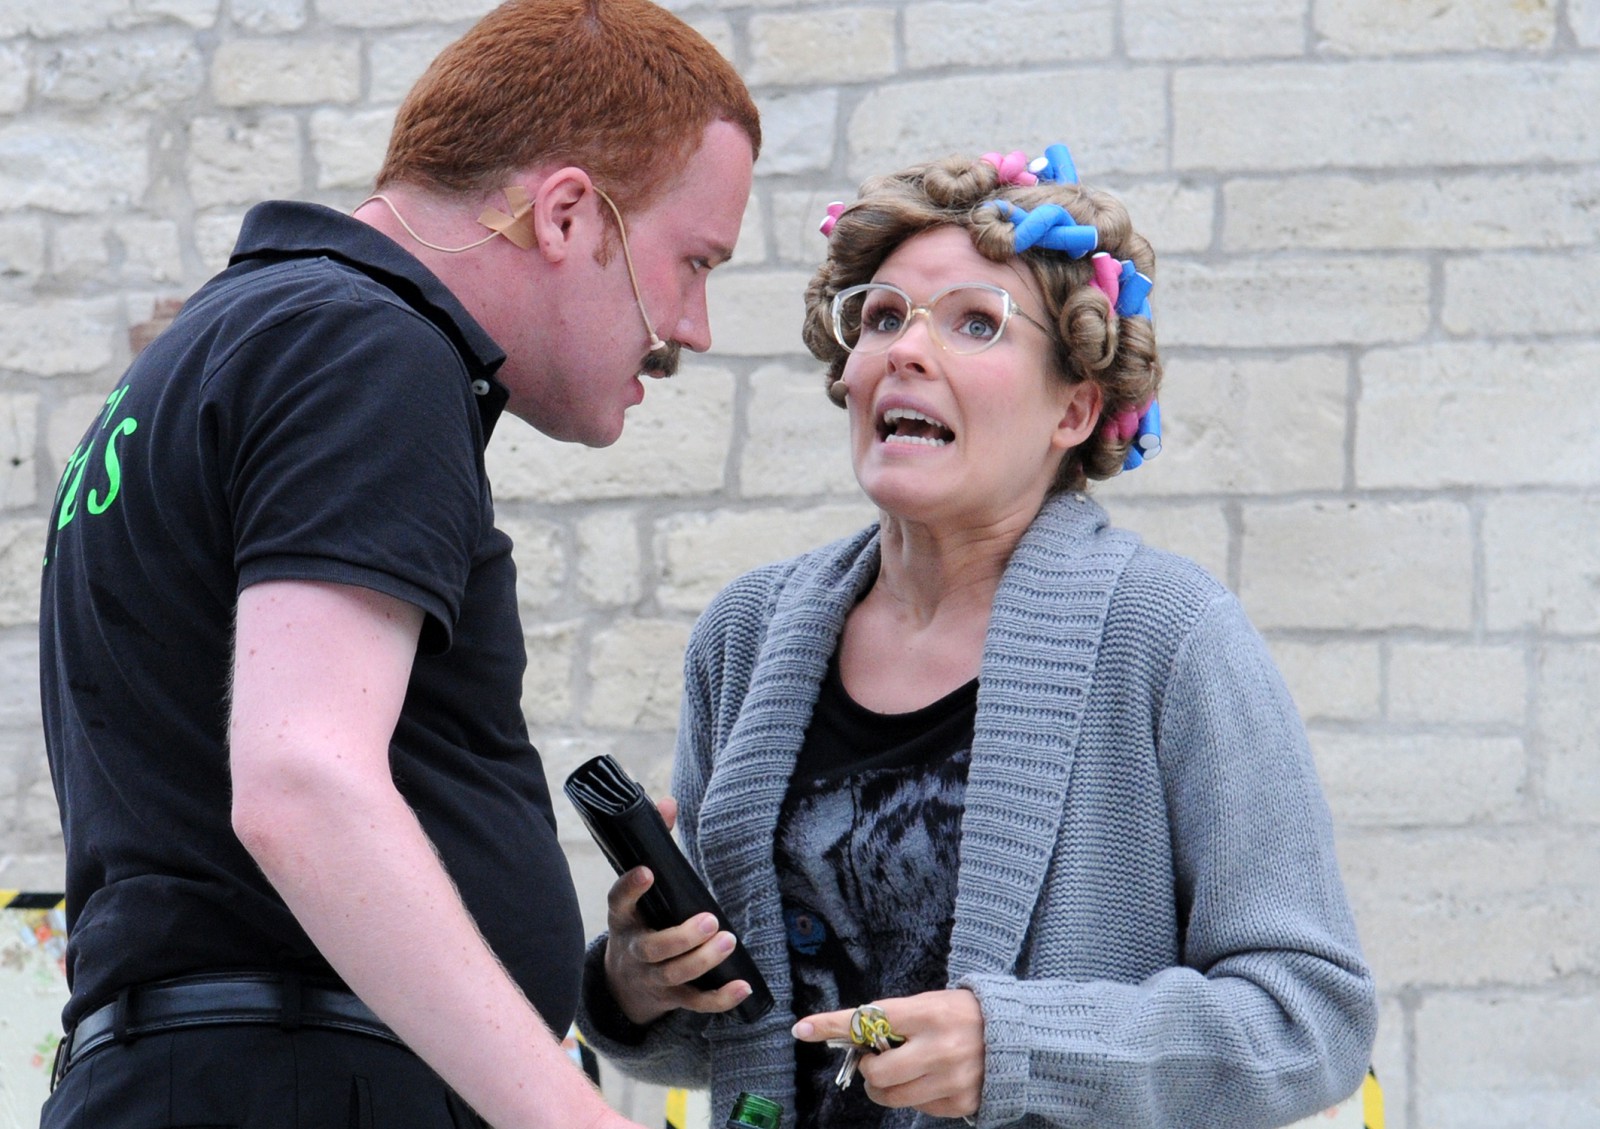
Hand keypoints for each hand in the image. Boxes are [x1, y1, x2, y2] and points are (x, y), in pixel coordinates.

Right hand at [600, 797, 752, 1025]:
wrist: (624, 981)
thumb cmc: (643, 919)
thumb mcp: (640, 888)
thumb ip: (656, 843)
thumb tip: (668, 802)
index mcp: (624, 919)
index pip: (619, 902)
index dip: (630, 888)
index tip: (647, 871)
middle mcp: (635, 950)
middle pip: (654, 948)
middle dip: (681, 937)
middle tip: (711, 920)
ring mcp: (653, 977)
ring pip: (675, 974)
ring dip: (703, 961)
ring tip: (729, 941)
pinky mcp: (672, 997)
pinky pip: (695, 1002)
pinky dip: (719, 999)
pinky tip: (742, 987)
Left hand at [792, 989, 984, 1121]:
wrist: (1016, 1036)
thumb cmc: (962, 1015)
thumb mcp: (929, 1003)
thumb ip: (893, 1020)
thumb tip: (849, 1035)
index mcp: (928, 1013)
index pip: (869, 1019)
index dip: (833, 1025)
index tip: (803, 1028)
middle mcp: (940, 1048)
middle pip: (878, 1073)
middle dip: (868, 1071)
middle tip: (876, 1061)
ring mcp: (952, 1079)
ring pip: (894, 1097)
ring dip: (885, 1088)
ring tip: (900, 1072)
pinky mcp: (961, 1103)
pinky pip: (919, 1109)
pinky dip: (915, 1096)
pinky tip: (930, 1080)